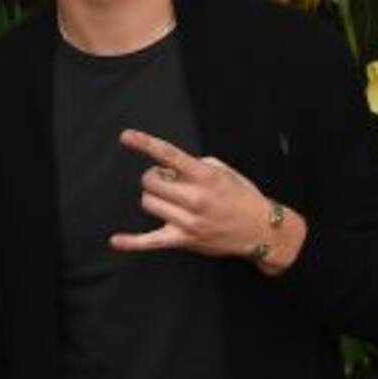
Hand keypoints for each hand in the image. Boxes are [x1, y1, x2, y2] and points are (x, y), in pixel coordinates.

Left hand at [109, 129, 296, 261]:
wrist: (261, 230)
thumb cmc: (240, 196)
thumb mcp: (222, 170)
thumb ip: (193, 165)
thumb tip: (167, 169)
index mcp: (205, 176)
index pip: (169, 155)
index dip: (145, 143)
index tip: (126, 136)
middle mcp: (195, 198)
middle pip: (150, 181)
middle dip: (154, 177)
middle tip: (169, 181)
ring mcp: (188, 221)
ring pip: (148, 203)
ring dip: (155, 198)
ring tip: (172, 200)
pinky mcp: (184, 240)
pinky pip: (151, 242)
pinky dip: (132, 242)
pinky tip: (115, 241)